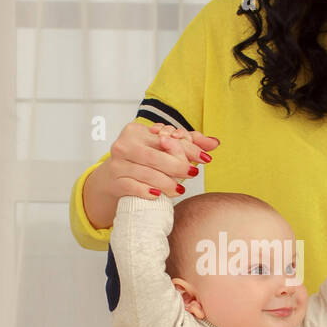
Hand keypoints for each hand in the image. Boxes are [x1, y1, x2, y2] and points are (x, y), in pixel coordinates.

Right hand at [97, 120, 219, 200]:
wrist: (111, 179)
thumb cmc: (141, 161)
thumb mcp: (161, 149)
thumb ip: (188, 144)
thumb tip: (215, 143)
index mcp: (135, 131)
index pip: (165, 139)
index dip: (188, 148)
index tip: (205, 158)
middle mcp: (123, 145)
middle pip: (156, 157)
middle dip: (178, 166)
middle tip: (193, 173)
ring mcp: (117, 164)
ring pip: (146, 173)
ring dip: (166, 183)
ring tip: (180, 188)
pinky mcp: (115, 182)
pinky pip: (133, 187)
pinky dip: (147, 191)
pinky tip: (158, 195)